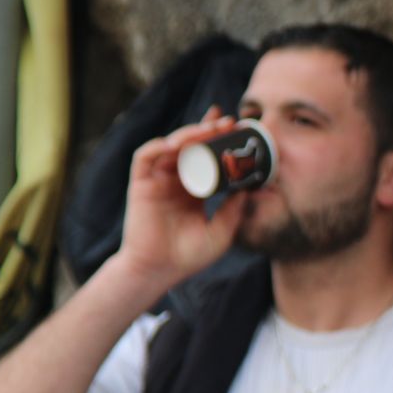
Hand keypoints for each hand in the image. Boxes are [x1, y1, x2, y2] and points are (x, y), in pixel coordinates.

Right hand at [111, 107, 250, 293]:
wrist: (160, 270)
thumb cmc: (189, 255)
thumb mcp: (223, 229)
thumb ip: (235, 207)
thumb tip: (251, 185)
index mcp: (195, 189)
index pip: (208, 157)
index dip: (219, 140)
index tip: (237, 126)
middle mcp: (177, 180)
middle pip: (192, 146)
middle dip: (208, 130)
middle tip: (228, 122)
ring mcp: (158, 180)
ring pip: (172, 146)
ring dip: (189, 134)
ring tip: (209, 129)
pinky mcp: (141, 183)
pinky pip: (146, 156)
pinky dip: (160, 145)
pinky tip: (177, 144)